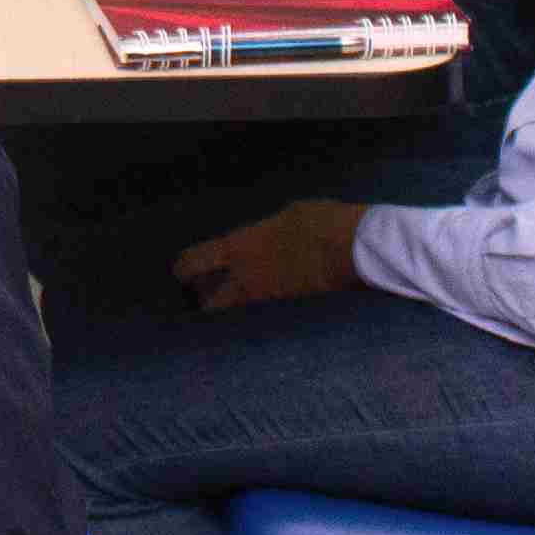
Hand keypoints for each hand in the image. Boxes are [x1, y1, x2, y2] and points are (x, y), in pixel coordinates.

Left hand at [172, 198, 364, 313]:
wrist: (355, 249)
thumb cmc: (320, 222)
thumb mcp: (284, 217)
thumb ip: (264, 234)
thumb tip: (261, 240)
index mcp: (241, 247)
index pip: (195, 263)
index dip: (182, 270)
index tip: (179, 273)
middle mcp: (248, 278)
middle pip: (210, 304)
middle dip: (202, 303)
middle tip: (201, 299)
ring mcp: (269, 299)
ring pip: (236, 315)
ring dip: (230, 312)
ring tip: (229, 308)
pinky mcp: (290, 311)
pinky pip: (263, 317)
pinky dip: (257, 316)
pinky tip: (261, 311)